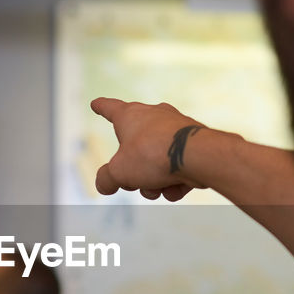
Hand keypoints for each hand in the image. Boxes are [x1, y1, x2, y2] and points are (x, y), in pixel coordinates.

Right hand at [90, 97, 224, 199]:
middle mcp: (154, 116)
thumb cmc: (153, 155)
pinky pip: (177, 167)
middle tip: (133, 183)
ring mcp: (176, 129)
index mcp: (131, 116)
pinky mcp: (194, 144)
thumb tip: (104, 185)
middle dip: (133, 171)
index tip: (96, 103)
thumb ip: (106, 179)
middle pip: (135, 147)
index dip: (101, 107)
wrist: (198, 155)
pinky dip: (174, 182)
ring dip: (153, 182)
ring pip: (156, 161)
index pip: (110, 108)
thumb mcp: (119, 172)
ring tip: (157, 189)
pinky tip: (175, 189)